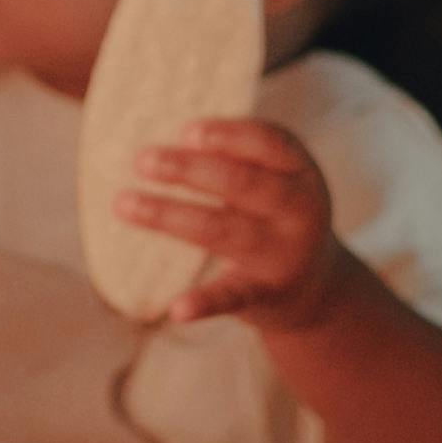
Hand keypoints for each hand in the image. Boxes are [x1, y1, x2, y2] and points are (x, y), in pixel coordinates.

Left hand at [124, 116, 359, 331]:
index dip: (227, 135)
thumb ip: (237, 158)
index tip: (185, 132)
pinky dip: (205, 303)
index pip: (269, 143)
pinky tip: (177, 310)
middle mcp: (299, 212)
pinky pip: (232, 296)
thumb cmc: (276, 215)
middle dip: (190, 169)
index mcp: (302, 173)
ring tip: (124, 204)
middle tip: (141, 160)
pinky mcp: (266, 293)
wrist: (317, 288)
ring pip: (223, 231)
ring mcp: (284, 255)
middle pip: (242, 183)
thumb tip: (172, 142)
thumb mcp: (276, 179)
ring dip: (170, 215)